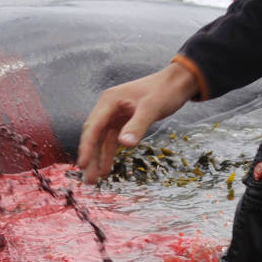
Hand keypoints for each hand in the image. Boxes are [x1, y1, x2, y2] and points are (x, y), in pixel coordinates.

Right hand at [77, 62, 198, 183]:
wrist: (178, 82)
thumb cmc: (165, 90)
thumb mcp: (152, 108)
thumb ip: (137, 126)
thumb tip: (124, 144)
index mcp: (109, 101)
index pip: (93, 127)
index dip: (87, 146)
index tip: (83, 164)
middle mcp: (108, 108)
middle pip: (94, 136)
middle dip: (90, 157)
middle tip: (88, 179)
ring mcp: (115, 115)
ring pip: (102, 140)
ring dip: (98, 159)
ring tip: (94, 179)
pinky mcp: (124, 121)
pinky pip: (112, 140)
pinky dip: (109, 154)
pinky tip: (107, 169)